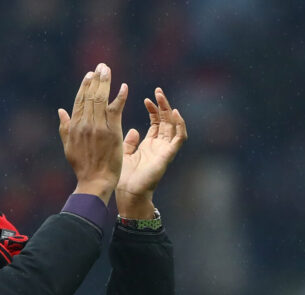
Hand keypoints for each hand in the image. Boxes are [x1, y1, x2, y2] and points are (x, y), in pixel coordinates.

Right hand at [57, 63, 128, 202]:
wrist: (94, 181)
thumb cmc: (82, 166)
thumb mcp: (68, 146)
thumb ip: (65, 127)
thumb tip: (61, 111)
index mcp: (75, 126)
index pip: (79, 101)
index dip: (84, 86)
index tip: (89, 75)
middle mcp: (85, 124)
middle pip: (90, 96)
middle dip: (96, 79)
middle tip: (101, 66)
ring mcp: (99, 127)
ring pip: (101, 99)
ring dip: (105, 82)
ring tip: (107, 70)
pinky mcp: (112, 132)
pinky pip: (116, 110)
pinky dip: (120, 97)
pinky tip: (123, 87)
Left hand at [116, 87, 187, 217]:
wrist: (127, 192)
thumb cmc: (123, 177)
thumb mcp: (123, 153)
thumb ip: (129, 142)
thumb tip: (134, 130)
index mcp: (149, 145)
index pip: (156, 122)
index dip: (153, 110)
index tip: (147, 99)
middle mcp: (159, 146)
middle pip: (166, 121)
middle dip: (163, 106)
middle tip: (158, 91)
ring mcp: (165, 150)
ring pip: (174, 126)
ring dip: (170, 111)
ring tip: (163, 98)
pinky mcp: (168, 155)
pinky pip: (179, 138)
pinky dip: (180, 125)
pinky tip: (175, 113)